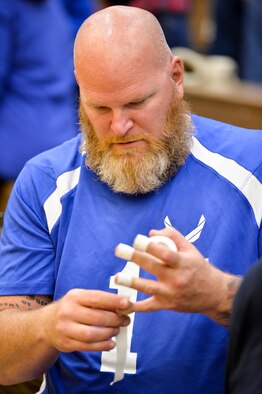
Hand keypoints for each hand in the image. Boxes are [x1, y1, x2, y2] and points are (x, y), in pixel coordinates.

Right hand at [41, 289, 131, 351]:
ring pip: (92, 334)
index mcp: (74, 297)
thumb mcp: (82, 298)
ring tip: (117, 330)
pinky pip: (87, 347)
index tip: (128, 303)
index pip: (96, 298)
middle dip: (115, 319)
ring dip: (109, 333)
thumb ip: (100, 300)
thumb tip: (124, 304)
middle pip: (96, 318)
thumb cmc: (72, 308)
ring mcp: (65, 329)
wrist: (46, 324)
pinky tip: (110, 343)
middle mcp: (68, 312)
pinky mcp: (66, 344)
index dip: (113, 301)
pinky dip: (102, 346)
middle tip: (125, 320)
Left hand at [115, 227, 240, 325]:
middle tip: (119, 249)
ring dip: (131, 282)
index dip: (150, 246)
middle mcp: (176, 278)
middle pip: (152, 266)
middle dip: (135, 257)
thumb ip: (172, 236)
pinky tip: (122, 304)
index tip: (137, 239)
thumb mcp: (190, 249)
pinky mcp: (166, 305)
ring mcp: (170, 293)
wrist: (214, 294)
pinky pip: (148, 307)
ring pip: (148, 287)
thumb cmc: (199, 268)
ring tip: (116, 277)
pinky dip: (135, 307)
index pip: (165, 253)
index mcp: (182, 262)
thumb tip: (150, 233)